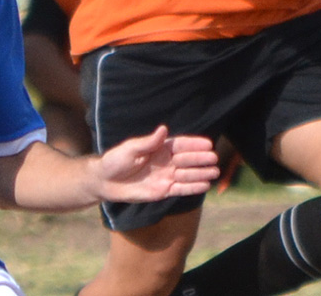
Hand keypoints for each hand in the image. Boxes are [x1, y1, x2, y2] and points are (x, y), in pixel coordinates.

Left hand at [94, 125, 218, 202]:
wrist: (106, 182)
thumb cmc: (116, 160)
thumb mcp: (130, 148)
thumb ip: (148, 142)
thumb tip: (163, 129)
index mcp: (159, 148)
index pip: (180, 145)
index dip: (194, 144)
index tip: (208, 144)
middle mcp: (165, 161)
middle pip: (187, 160)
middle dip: (200, 159)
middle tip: (214, 159)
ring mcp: (165, 176)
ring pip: (187, 175)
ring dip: (201, 173)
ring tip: (215, 173)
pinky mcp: (163, 191)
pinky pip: (181, 189)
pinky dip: (193, 188)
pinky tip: (205, 185)